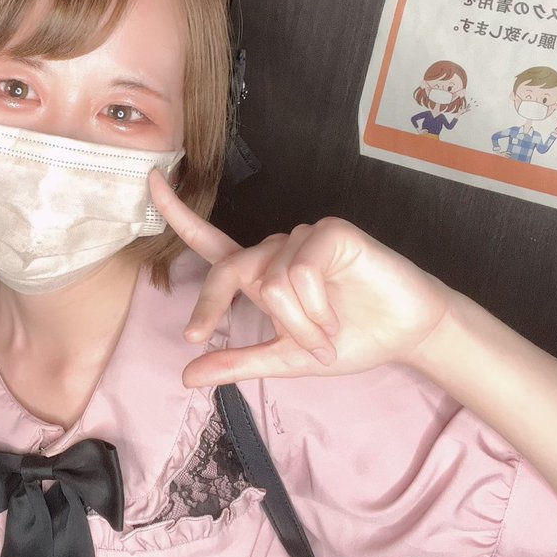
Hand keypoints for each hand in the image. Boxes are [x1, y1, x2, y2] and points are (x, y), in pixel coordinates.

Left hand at [148, 172, 458, 386]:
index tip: (150, 179)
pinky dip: (314, 308)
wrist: (407, 335)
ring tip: (328, 335)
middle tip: (289, 346)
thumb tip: (186, 376)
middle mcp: (274, 250)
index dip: (176, 211)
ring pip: (270, 283)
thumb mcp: (285, 359)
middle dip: (241, 313)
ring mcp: (302, 237)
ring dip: (299, 323)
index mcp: (258, 274)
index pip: (207, 240)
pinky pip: (299, 272)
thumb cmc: (348, 340)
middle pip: (229, 271)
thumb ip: (237, 363)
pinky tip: (337, 318)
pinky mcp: (330, 232)